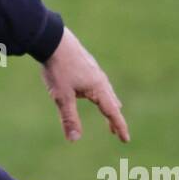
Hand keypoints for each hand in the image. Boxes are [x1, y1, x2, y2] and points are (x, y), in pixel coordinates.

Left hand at [39, 27, 129, 142]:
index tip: (126, 140)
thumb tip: (74, 140)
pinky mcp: (87, 64)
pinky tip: (94, 89)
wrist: (52, 39)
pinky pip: (99, 82)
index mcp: (98, 88)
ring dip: (109, 104)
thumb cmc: (58, 68)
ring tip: (113, 110)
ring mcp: (94, 70)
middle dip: (114, 118)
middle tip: (116, 132)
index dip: (119, 127)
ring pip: (107, 91)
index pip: (112, 112)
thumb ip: (69, 118)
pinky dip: (102, 93)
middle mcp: (100, 79)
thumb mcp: (62, 97)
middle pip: (112, 102)